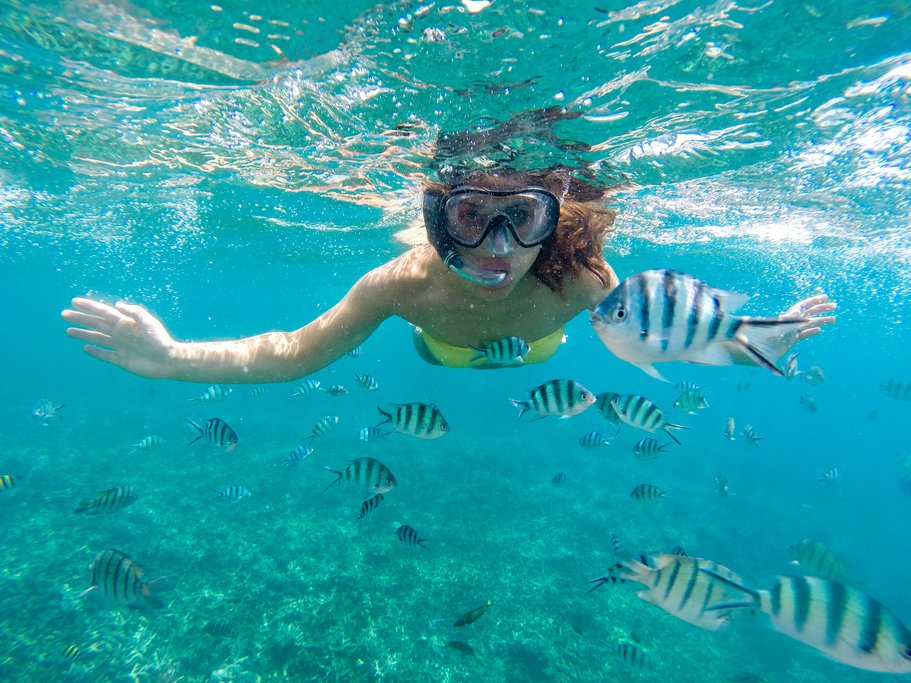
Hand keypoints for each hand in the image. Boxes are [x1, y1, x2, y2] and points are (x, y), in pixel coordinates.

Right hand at [62, 298, 176, 377]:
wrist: (169, 361)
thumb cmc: (161, 340)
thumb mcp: (149, 322)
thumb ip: (134, 312)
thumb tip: (117, 304)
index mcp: (126, 323)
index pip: (104, 312)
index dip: (90, 307)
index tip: (75, 302)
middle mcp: (120, 334)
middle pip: (96, 324)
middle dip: (81, 319)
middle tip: (64, 314)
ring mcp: (120, 347)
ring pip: (97, 339)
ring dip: (83, 334)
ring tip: (68, 331)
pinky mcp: (121, 360)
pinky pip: (105, 355)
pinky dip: (95, 352)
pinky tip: (85, 348)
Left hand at [767, 293, 836, 358]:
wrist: (760, 352)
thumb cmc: (766, 339)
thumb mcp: (778, 327)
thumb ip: (788, 319)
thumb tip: (798, 310)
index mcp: (788, 317)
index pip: (803, 306)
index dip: (814, 301)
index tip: (825, 297)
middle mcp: (790, 323)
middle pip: (808, 313)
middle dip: (821, 309)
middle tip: (834, 306)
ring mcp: (791, 332)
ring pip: (808, 324)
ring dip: (821, 320)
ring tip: (833, 319)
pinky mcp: (790, 341)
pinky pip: (803, 335)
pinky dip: (811, 332)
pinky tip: (819, 330)